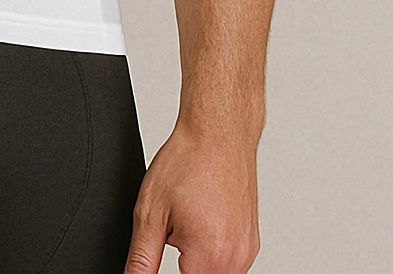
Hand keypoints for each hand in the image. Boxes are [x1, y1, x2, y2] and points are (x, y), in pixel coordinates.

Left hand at [124, 118, 260, 272]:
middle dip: (182, 263)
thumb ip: (141, 260)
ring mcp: (248, 251)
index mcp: (210, 258)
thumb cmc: (188, 162)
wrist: (218, 133)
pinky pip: (229, 260)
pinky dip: (212, 248)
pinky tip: (202, 218)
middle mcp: (236, 260)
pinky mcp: (252, 242)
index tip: (167, 242)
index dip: (164, 269)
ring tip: (189, 218)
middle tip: (175, 226)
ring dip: (197, 258)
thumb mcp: (150, 213)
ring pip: (216, 272)